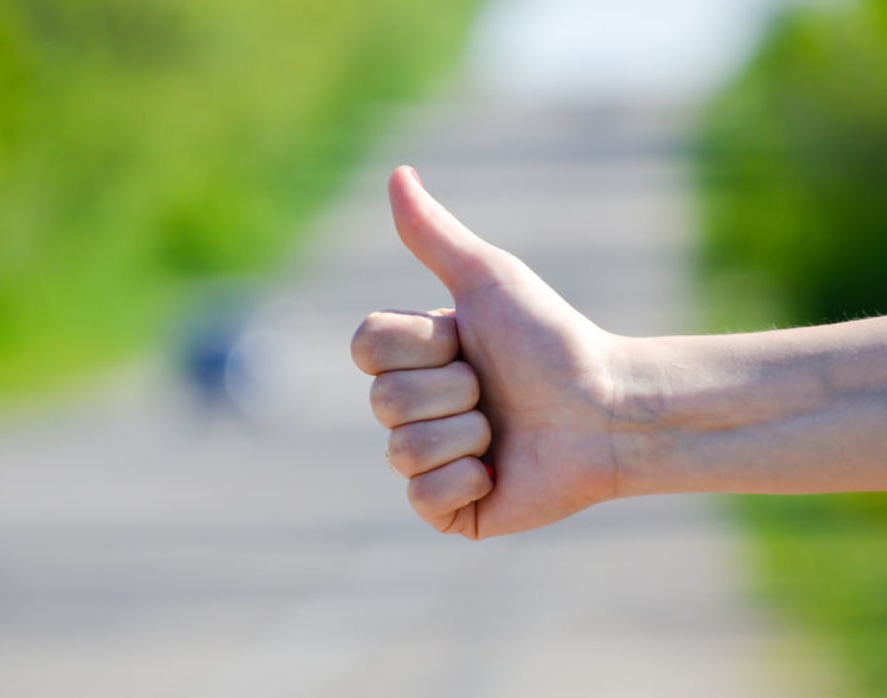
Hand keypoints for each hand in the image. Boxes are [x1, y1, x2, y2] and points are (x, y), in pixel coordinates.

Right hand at [351, 166, 622, 537]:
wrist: (610, 407)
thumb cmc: (553, 340)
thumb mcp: (490, 281)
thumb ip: (434, 235)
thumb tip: (397, 173)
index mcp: (414, 358)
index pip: (365, 347)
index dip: (420, 344)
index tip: (468, 340)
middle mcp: (414, 409)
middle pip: (383, 401)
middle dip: (453, 390)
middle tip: (496, 390)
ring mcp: (429, 461)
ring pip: (401, 450)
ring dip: (466, 434)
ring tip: (504, 430)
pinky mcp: (451, 510)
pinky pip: (422, 499)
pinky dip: (466, 481)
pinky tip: (498, 471)